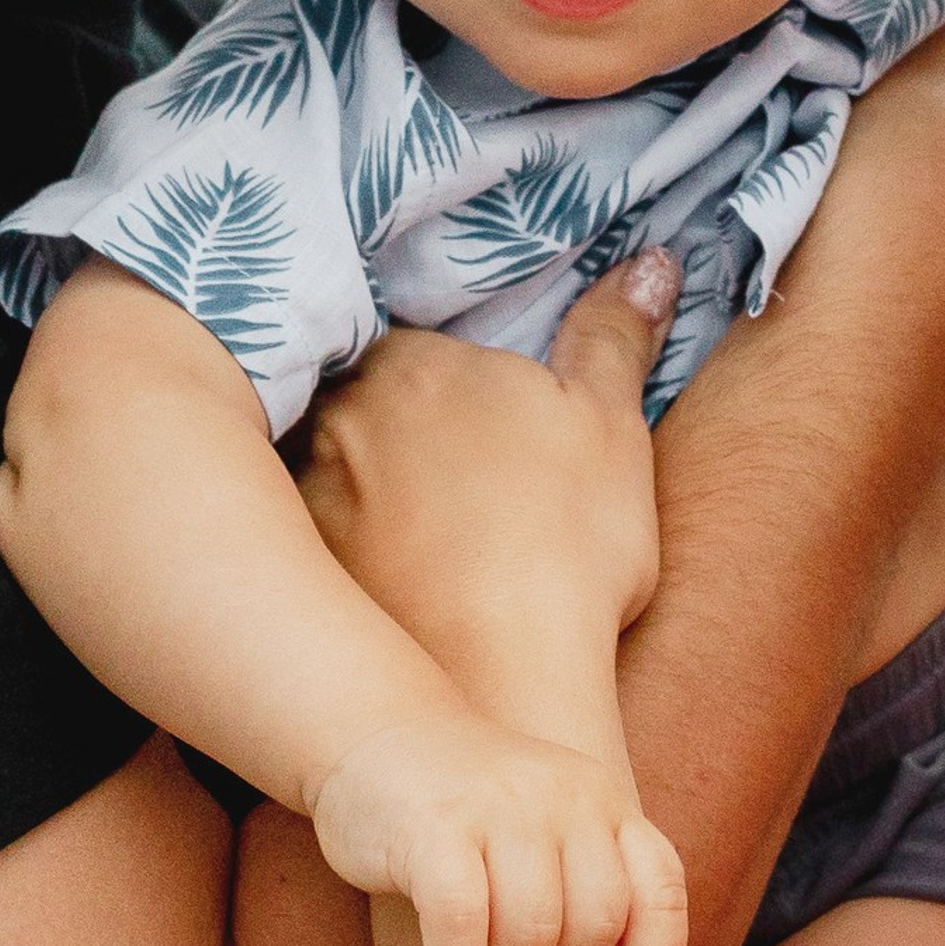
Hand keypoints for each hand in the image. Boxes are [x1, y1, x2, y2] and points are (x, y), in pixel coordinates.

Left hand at [304, 253, 677, 693]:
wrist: (497, 682)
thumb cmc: (568, 546)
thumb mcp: (612, 427)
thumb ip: (613, 337)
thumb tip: (651, 262)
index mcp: (414, 365)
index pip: (414, 347)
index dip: (449, 383)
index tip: (479, 423)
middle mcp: (337, 418)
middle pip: (360, 404)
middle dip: (394, 430)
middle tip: (452, 484)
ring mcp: (302, 497)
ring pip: (328, 471)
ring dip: (361, 490)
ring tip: (420, 541)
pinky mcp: (293, 573)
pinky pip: (306, 541)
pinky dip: (337, 553)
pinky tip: (384, 586)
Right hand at [310, 708, 689, 945]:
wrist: (379, 732)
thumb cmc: (469, 819)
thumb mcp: (546, 852)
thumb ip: (589, 924)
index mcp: (604, 802)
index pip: (660, 893)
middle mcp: (564, 795)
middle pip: (595, 926)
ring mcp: (501, 805)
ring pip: (533, 934)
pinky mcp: (434, 825)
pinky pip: (463, 926)